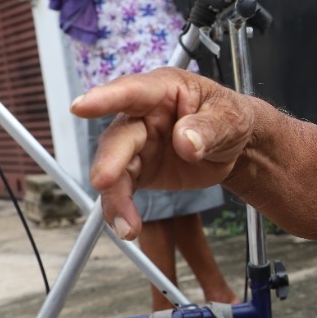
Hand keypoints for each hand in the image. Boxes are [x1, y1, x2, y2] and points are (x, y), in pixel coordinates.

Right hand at [70, 67, 258, 239]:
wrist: (235, 146)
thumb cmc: (229, 119)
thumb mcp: (230, 119)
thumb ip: (209, 128)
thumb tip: (186, 141)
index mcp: (164, 90)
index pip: (133, 91)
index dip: (105, 98)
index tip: (81, 107)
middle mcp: (143, 115)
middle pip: (119, 137)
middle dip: (109, 160)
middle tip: (104, 181)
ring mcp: (138, 143)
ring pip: (114, 168)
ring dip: (115, 197)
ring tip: (127, 226)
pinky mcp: (139, 169)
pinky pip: (123, 189)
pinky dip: (122, 209)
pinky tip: (128, 227)